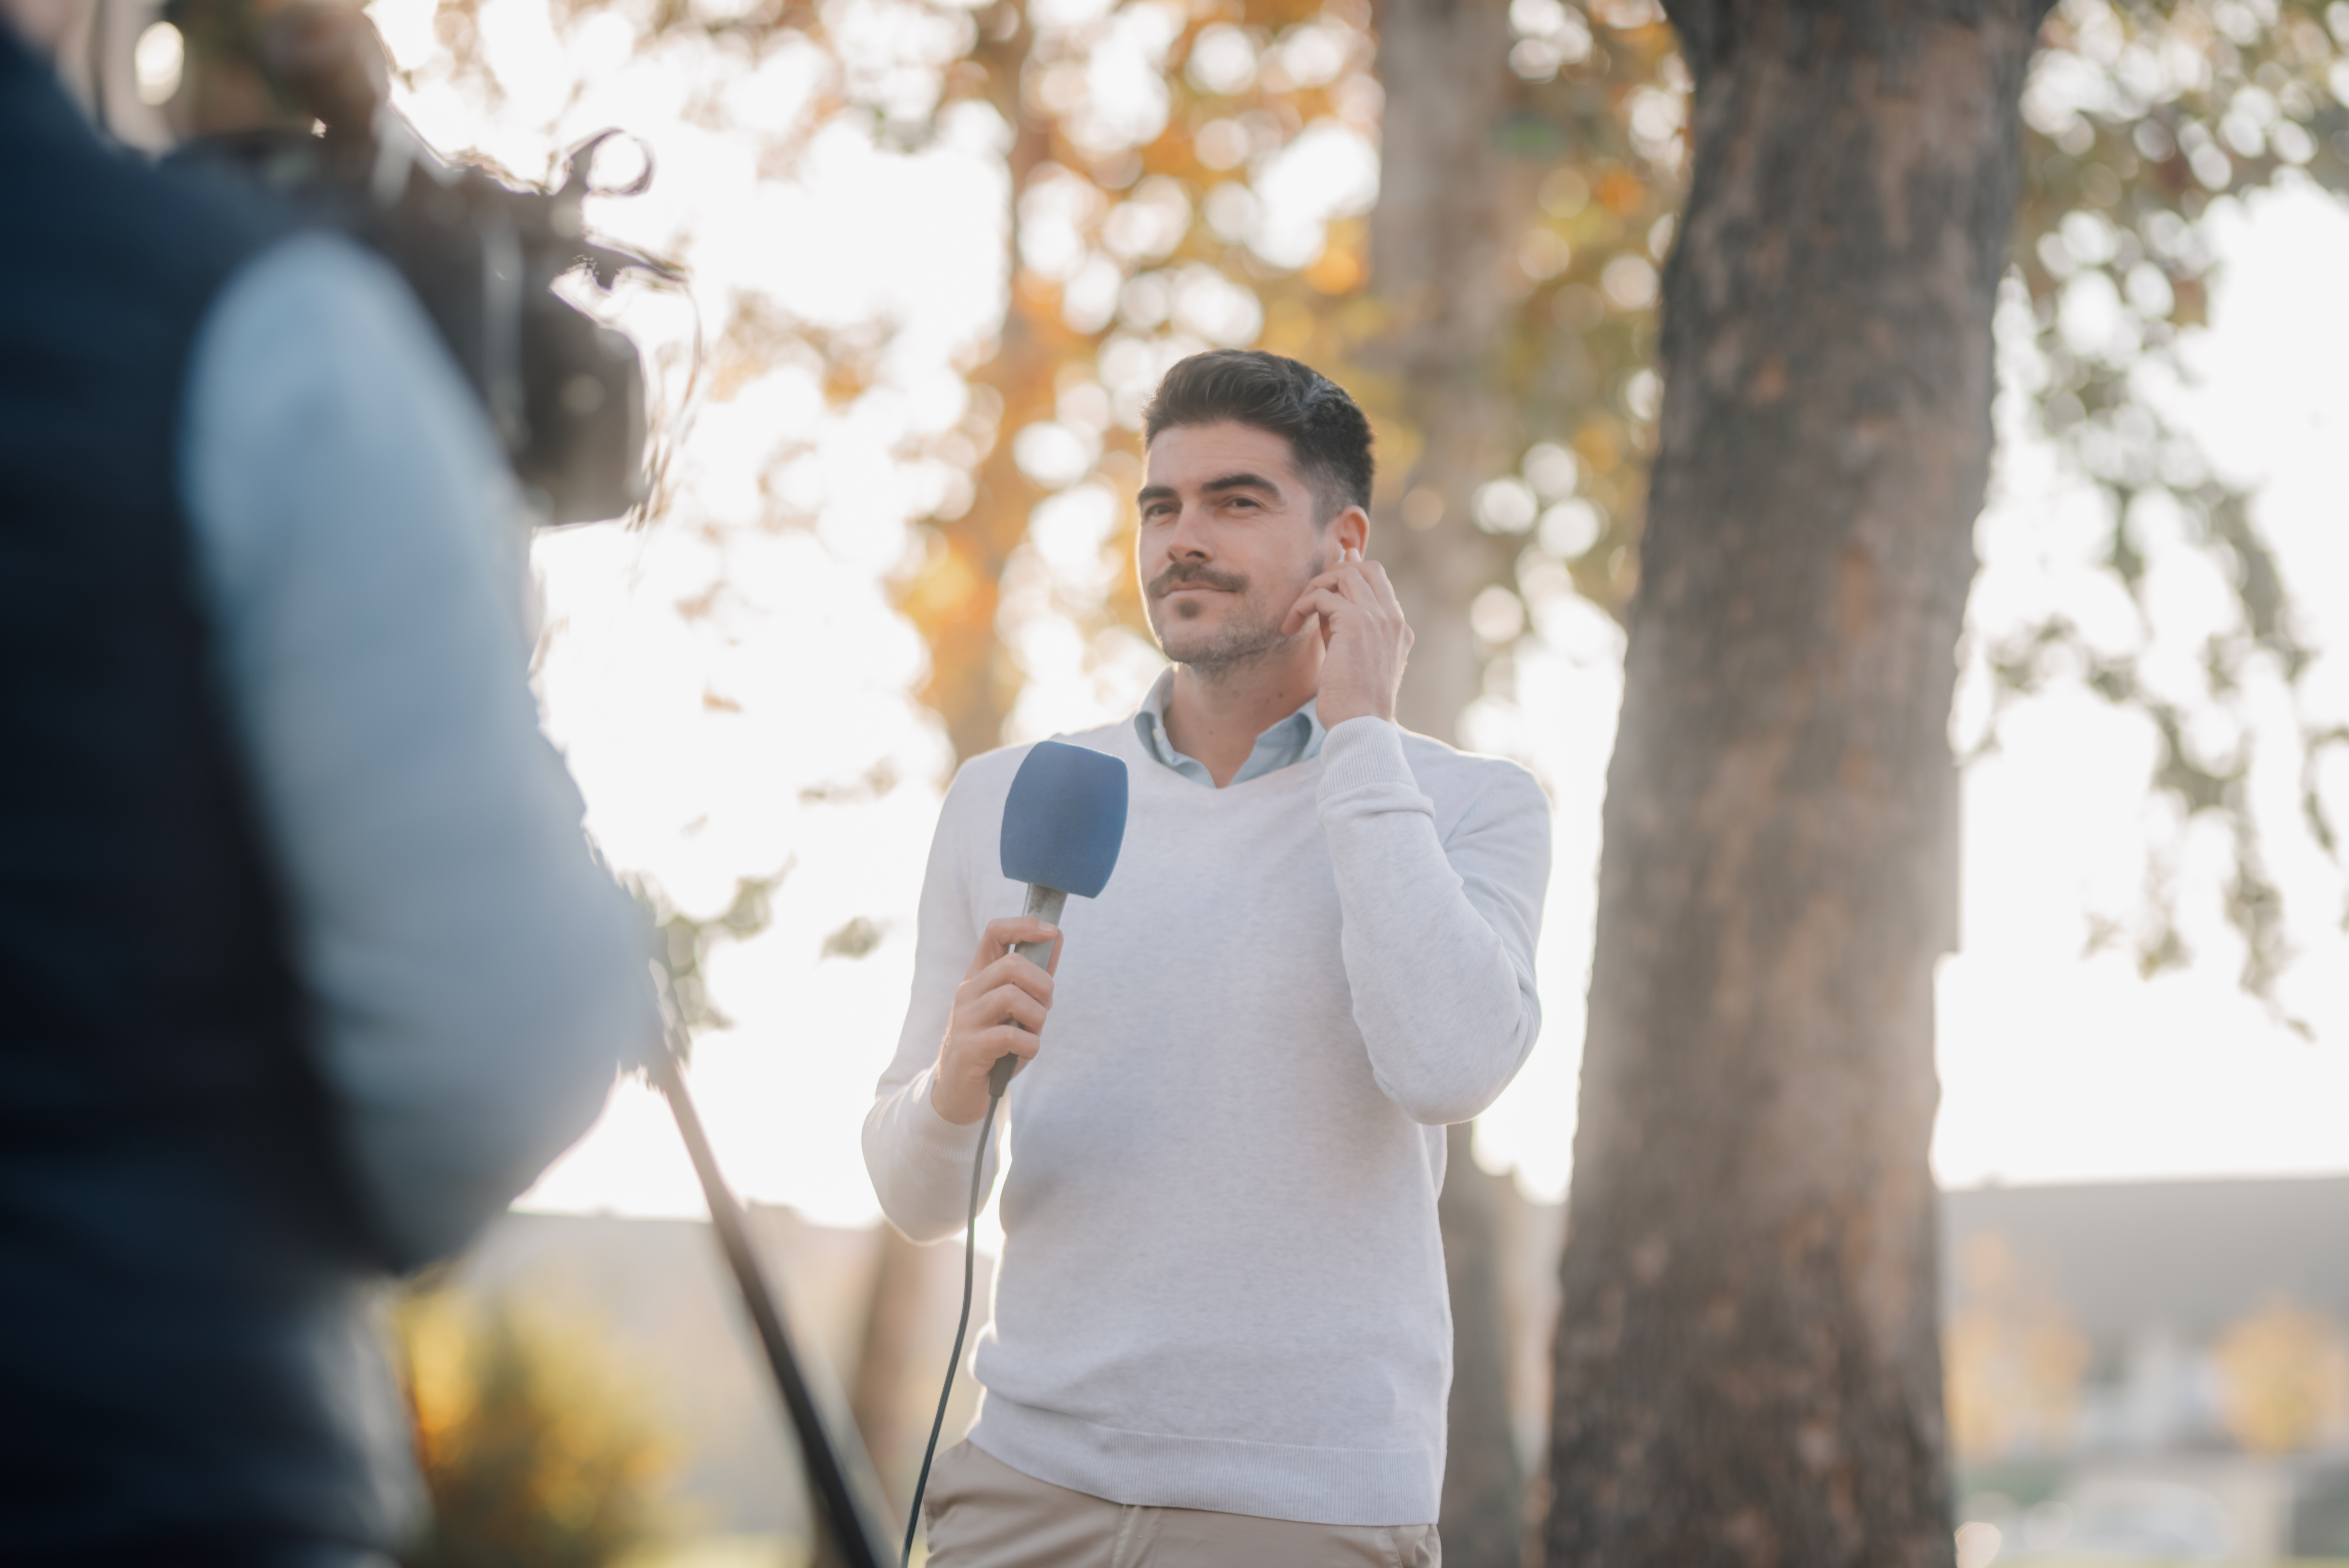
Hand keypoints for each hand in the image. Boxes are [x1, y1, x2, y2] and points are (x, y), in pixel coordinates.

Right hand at [930, 916, 1060, 1124]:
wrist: (960, 1091)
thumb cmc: (994, 1047)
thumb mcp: (1016, 1009)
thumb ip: (1034, 978)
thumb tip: (1055, 937)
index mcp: (979, 977)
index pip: (995, 933)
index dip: (1025, 925)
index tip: (1050, 932)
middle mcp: (968, 991)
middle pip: (1013, 965)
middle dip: (1043, 986)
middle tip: (1044, 1007)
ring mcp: (965, 1018)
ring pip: (1012, 996)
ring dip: (1037, 1017)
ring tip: (1032, 1033)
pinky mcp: (968, 1046)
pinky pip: (1011, 1035)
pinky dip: (1030, 1045)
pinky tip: (1025, 1052)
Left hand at [1282, 547, 1412, 728]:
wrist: (1361, 726)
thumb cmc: (1352, 702)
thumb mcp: (1353, 658)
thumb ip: (1345, 628)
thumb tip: (1327, 601)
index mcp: (1398, 629)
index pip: (1379, 582)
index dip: (1351, 572)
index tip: (1326, 580)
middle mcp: (1393, 619)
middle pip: (1368, 568)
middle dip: (1335, 573)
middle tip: (1310, 595)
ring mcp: (1378, 618)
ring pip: (1346, 574)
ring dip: (1315, 587)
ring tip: (1298, 613)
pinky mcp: (1356, 622)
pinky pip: (1323, 595)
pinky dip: (1302, 605)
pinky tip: (1290, 625)